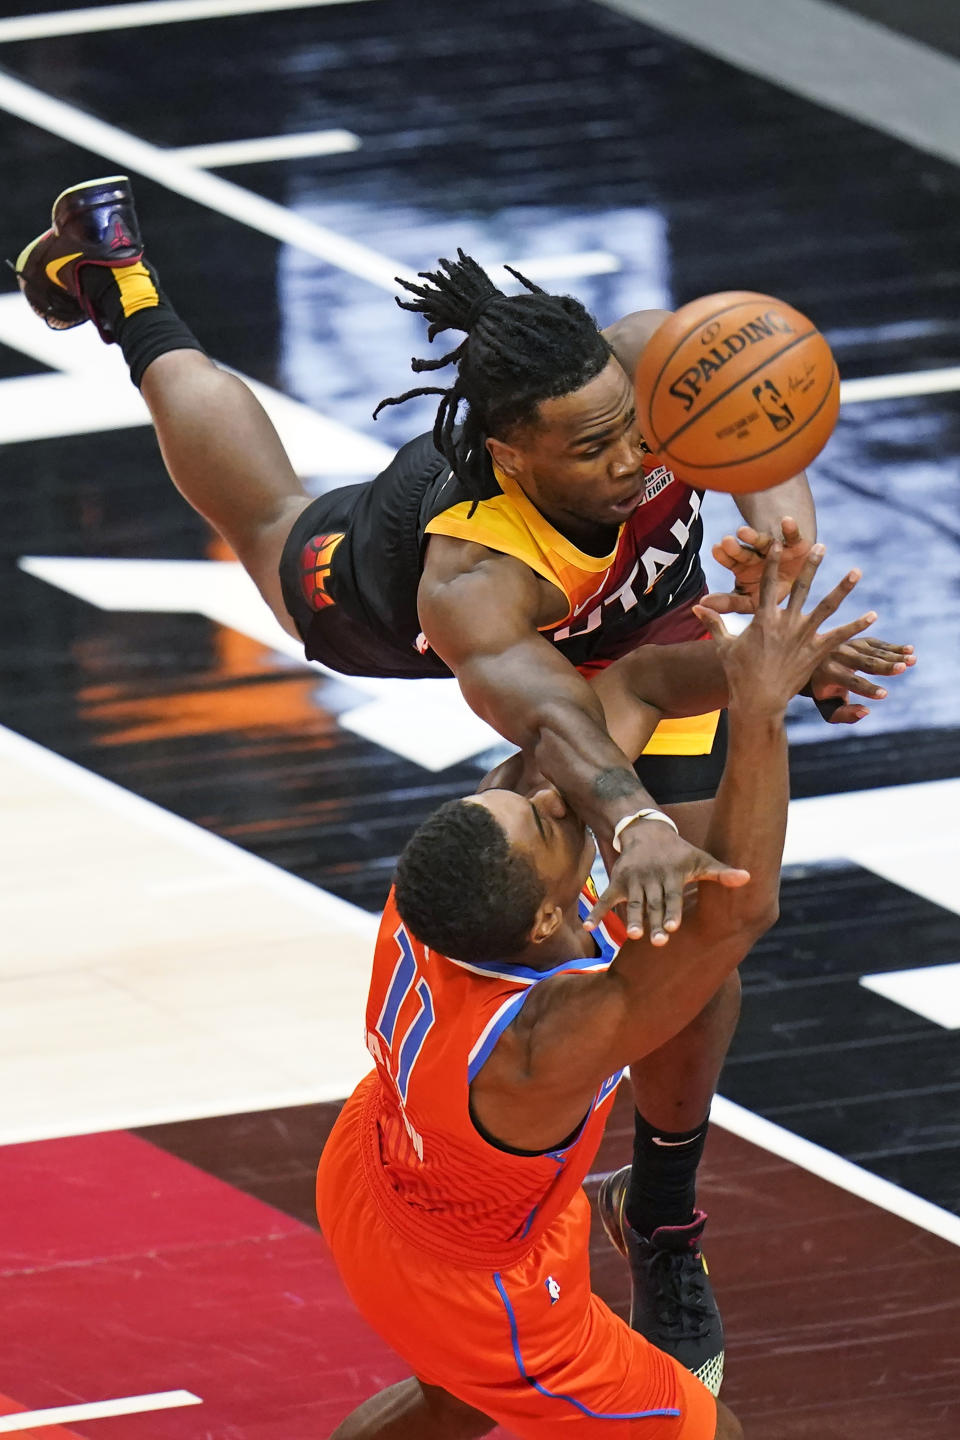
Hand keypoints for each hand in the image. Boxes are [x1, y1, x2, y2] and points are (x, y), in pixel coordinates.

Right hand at [586, 823, 749, 944]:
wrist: (647, 831)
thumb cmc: (680, 852)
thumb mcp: (700, 859)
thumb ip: (722, 874)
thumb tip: (749, 878)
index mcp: (672, 875)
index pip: (673, 897)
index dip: (672, 912)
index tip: (674, 928)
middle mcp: (651, 878)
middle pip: (653, 904)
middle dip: (654, 922)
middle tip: (658, 942)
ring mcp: (632, 880)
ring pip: (631, 903)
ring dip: (630, 919)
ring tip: (632, 936)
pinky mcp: (617, 882)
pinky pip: (604, 898)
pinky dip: (596, 912)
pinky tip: (588, 928)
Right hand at [694, 542, 877, 716]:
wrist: (757, 700)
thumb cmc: (738, 673)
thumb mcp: (724, 645)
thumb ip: (714, 623)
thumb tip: (696, 607)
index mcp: (763, 619)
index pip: (769, 583)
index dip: (774, 562)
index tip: (780, 543)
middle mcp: (785, 623)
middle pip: (801, 587)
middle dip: (811, 565)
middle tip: (821, 545)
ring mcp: (803, 637)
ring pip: (827, 606)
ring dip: (843, 588)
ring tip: (856, 571)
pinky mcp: (816, 652)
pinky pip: (840, 636)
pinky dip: (856, 626)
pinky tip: (872, 615)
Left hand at [705, 516, 812, 613]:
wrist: (798, 579)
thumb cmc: (769, 593)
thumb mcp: (750, 601)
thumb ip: (729, 602)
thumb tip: (701, 603)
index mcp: (745, 569)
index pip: (732, 563)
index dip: (724, 557)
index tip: (716, 548)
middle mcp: (759, 557)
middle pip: (744, 553)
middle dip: (735, 548)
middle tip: (725, 542)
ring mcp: (777, 549)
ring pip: (764, 542)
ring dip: (754, 537)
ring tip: (743, 531)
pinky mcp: (797, 544)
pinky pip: (793, 536)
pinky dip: (791, 529)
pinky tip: (787, 521)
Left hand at [807, 636, 915, 724]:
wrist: (812, 666)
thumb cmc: (824, 693)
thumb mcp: (828, 708)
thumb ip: (844, 715)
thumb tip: (866, 711)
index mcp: (829, 673)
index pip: (851, 682)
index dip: (868, 689)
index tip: (884, 695)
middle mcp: (837, 655)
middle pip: (865, 662)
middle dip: (885, 666)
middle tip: (903, 668)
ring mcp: (848, 645)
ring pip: (874, 651)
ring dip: (895, 655)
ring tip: (913, 660)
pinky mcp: (858, 640)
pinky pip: (877, 644)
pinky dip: (893, 647)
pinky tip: (910, 650)